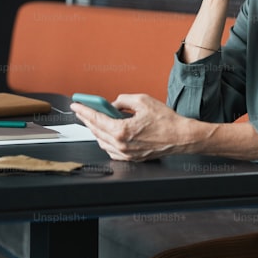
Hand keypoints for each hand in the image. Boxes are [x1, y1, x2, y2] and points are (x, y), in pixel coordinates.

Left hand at [70, 94, 192, 160]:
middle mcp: (122, 145)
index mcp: (122, 130)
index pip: (95, 119)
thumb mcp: (142, 100)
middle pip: (96, 131)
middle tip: (81, 110)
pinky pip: (111, 150)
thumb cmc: (166, 121)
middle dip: (87, 119)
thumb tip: (113, 104)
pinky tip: (106, 133)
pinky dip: (105, 141)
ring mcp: (126, 154)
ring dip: (95, 130)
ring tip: (92, 120)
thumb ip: (123, 100)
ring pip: (102, 142)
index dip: (83, 110)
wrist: (181, 137)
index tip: (76, 105)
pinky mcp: (131, 158)